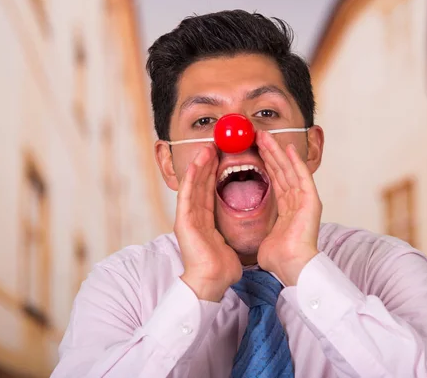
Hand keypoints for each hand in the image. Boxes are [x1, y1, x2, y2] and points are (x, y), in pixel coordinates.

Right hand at [176, 144, 241, 300]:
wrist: (211, 282)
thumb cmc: (221, 267)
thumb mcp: (229, 241)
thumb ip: (230, 230)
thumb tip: (243, 227)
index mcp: (204, 220)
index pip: (209, 191)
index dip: (214, 172)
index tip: (222, 156)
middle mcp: (194, 216)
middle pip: (201, 184)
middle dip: (207, 163)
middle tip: (215, 144)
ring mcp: (187, 218)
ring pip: (194, 185)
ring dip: (200, 165)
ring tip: (207, 148)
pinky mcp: (183, 221)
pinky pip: (188, 194)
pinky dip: (193, 178)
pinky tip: (198, 163)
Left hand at [255, 130, 320, 285]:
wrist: (292, 266)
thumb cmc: (279, 258)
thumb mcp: (265, 237)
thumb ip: (262, 229)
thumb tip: (253, 234)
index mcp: (288, 209)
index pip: (276, 181)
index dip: (266, 164)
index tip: (255, 151)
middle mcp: (298, 202)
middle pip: (282, 171)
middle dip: (270, 153)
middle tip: (258, 136)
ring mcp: (306, 200)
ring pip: (289, 170)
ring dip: (278, 152)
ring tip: (265, 137)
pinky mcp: (311, 200)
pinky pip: (302, 176)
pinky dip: (295, 161)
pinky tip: (287, 148)